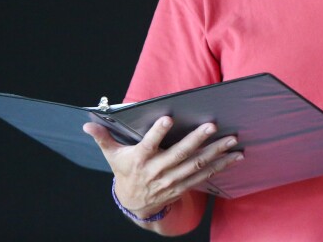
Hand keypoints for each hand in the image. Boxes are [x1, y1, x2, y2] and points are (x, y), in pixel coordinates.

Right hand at [82, 117, 243, 218]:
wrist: (135, 203)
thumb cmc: (126, 171)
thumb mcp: (112, 155)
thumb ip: (103, 137)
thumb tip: (87, 123)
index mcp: (141, 160)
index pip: (149, 145)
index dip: (158, 133)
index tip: (168, 119)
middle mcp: (158, 170)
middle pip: (180, 154)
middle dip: (197, 140)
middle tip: (212, 125)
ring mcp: (173, 180)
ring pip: (196, 164)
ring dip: (216, 152)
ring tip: (231, 141)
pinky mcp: (184, 185)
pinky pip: (205, 175)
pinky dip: (221, 166)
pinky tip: (234, 157)